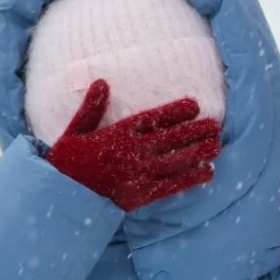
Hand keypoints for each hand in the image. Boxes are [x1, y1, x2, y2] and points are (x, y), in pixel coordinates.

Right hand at [47, 80, 222, 210]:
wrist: (62, 198)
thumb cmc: (67, 163)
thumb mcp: (74, 131)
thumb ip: (91, 108)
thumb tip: (102, 82)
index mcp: (117, 134)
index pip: (153, 119)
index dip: (176, 111)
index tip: (194, 105)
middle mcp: (132, 152)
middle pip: (171, 138)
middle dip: (195, 131)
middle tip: (216, 124)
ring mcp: (139, 174)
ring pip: (177, 160)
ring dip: (199, 152)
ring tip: (217, 144)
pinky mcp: (141, 195)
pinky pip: (173, 186)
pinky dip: (192, 178)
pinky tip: (208, 172)